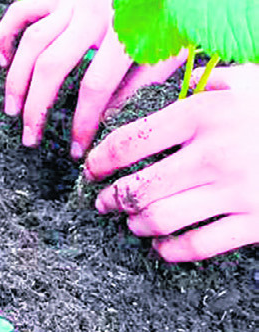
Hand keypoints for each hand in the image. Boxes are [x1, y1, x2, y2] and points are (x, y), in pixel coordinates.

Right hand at [0, 0, 184, 157]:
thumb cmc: (170, 12)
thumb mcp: (167, 49)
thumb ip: (141, 84)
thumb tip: (109, 118)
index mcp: (124, 31)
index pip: (95, 86)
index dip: (82, 122)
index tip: (76, 149)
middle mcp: (93, 13)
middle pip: (51, 68)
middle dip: (36, 109)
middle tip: (30, 137)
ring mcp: (70, 1)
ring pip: (30, 44)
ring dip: (16, 81)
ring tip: (12, 110)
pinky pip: (19, 12)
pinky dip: (4, 37)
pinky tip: (4, 62)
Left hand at [84, 65, 258, 261]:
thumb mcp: (246, 81)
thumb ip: (199, 83)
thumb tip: (150, 92)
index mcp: (205, 112)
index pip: (129, 141)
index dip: (100, 160)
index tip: (91, 169)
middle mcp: (215, 153)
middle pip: (136, 187)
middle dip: (110, 198)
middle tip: (103, 201)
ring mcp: (235, 191)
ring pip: (158, 219)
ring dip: (135, 224)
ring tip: (132, 220)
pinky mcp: (255, 223)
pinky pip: (195, 246)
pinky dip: (169, 249)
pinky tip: (162, 244)